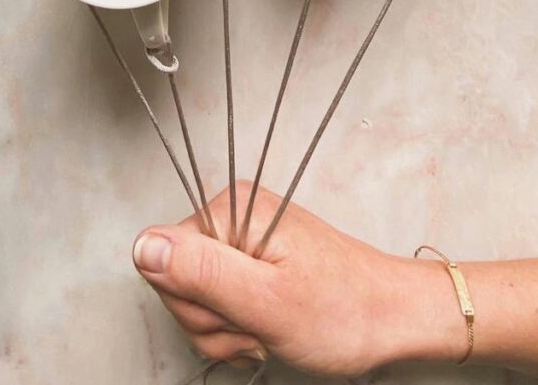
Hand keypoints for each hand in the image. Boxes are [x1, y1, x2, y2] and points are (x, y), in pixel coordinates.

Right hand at [131, 182, 462, 375]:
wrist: (394, 319)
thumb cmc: (346, 311)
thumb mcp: (266, 301)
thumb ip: (200, 272)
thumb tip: (143, 246)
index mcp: (233, 208)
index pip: (164, 256)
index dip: (193, 300)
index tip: (236, 313)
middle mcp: (235, 212)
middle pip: (179, 278)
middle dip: (213, 319)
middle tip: (258, 325)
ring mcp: (244, 235)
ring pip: (197, 296)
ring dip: (228, 329)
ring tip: (269, 329)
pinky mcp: (253, 258)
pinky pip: (220, 299)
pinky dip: (238, 326)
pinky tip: (267, 328)